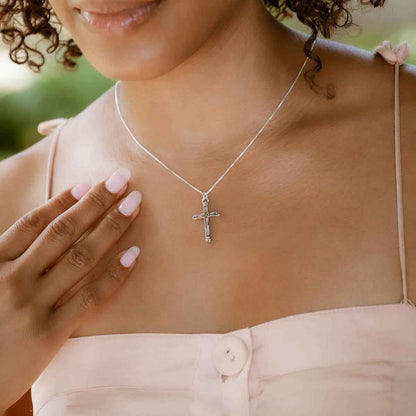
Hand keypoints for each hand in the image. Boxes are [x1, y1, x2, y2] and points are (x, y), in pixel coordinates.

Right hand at [0, 167, 141, 411]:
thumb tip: (41, 229)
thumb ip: (9, 258)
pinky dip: (114, 274)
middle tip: (122, 179)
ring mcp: (32, 305)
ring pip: (80, 256)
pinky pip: (90, 297)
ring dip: (111, 227)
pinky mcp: (49, 333)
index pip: (32, 223)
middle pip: (63, 232)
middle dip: (96, 202)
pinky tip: (134, 254)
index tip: (88, 183)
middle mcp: (13, 278)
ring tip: (134, 204)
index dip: (62, 201)